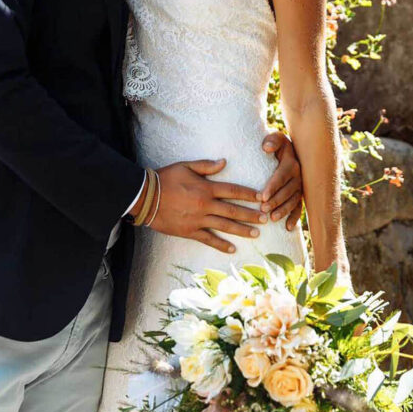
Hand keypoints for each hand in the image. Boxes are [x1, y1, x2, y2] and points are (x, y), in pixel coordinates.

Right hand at [152, 159, 267, 253]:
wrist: (145, 196)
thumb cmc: (165, 178)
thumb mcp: (185, 166)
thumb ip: (206, 166)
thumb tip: (224, 162)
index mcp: (205, 188)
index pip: (233, 191)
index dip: (249, 194)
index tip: (262, 198)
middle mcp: (205, 205)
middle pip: (233, 210)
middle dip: (251, 215)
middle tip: (266, 218)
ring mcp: (198, 220)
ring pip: (224, 226)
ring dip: (241, 230)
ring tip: (256, 233)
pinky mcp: (190, 231)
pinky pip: (208, 239)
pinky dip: (221, 245)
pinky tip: (232, 249)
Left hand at [260, 131, 302, 230]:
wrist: (290, 150)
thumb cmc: (277, 144)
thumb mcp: (276, 138)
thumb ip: (272, 140)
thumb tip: (266, 148)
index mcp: (291, 163)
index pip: (281, 176)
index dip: (272, 187)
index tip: (262, 196)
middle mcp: (298, 176)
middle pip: (287, 191)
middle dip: (276, 201)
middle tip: (263, 210)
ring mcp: (300, 186)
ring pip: (293, 201)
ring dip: (284, 211)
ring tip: (272, 219)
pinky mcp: (300, 195)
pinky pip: (299, 207)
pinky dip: (294, 218)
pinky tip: (288, 228)